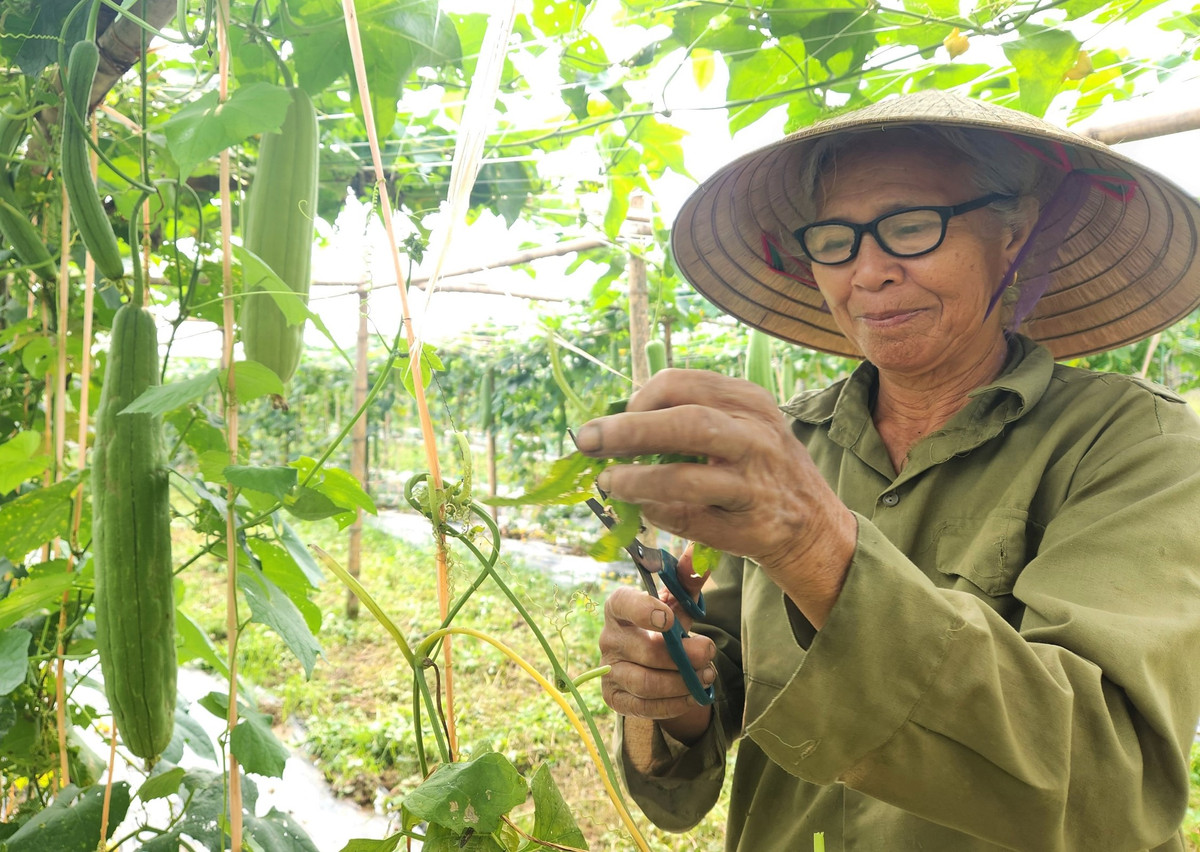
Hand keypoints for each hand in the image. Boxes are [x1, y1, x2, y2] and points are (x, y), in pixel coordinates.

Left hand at [576, 369, 856, 628]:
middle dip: (627, 431)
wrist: (812, 524)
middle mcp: (755, 436)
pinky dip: (658, 513)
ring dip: (636, 480)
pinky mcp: (748, 525)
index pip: (680, 384)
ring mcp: (753, 483)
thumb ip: (693, 413)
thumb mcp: (742, 423)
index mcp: (748, 400)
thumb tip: (617, 422)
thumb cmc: (759, 467)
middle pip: (684, 423)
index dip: (638, 398)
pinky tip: (644, 509)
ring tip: (609, 483)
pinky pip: (689, 518)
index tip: (617, 418)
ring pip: (684, 478)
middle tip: (587, 441)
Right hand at [600, 545, 715, 741]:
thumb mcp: (678, 602)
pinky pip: (644, 707)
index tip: (669, 618)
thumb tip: (701, 552)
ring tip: (707, 675)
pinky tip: (693, 696)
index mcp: (619, 606)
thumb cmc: (665, 623)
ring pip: (645, 682)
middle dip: (683, 654)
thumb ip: (689, 579)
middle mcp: (608, 637)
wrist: (650, 661)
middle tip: (710, 651)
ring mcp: (609, 670)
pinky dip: (673, 704)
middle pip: (644, 649)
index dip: (643, 609)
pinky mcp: (615, 698)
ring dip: (682, 681)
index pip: (622, 603)